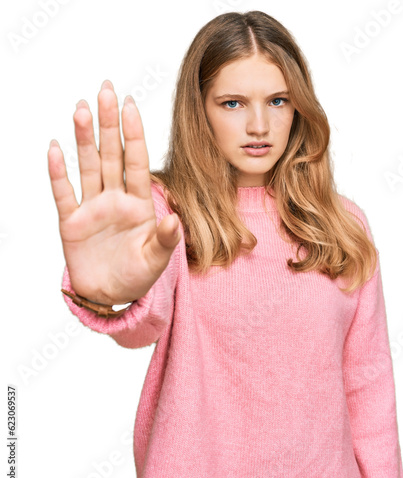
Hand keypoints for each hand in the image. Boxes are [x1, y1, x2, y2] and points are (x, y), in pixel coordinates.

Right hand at [48, 80, 180, 304]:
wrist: (110, 295)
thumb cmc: (137, 275)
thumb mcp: (157, 259)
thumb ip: (166, 239)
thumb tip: (176, 220)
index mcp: (139, 204)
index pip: (137, 162)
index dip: (134, 134)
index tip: (131, 105)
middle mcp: (115, 199)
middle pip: (111, 155)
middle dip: (109, 124)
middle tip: (106, 90)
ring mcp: (92, 208)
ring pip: (88, 166)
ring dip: (84, 139)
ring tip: (82, 109)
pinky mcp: (71, 222)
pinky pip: (63, 193)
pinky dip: (58, 172)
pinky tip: (56, 148)